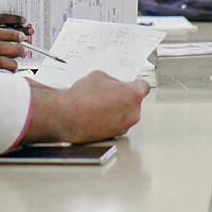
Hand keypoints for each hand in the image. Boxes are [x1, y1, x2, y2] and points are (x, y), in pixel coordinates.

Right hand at [22, 71, 149, 143]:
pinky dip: (110, 120)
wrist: (67, 117)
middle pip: (134, 102)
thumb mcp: (99, 76)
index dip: (136, 83)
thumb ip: (112, 80)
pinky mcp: (115, 136)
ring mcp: (124, 126)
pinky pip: (117, 124)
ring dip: (117, 110)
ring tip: (99, 105)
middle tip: (109, 94)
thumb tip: (113, 85)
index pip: (143, 86)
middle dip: (124, 98)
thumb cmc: (82, 98)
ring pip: (125, 114)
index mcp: (133, 94)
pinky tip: (97, 115)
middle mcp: (133, 113)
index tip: (133, 83)